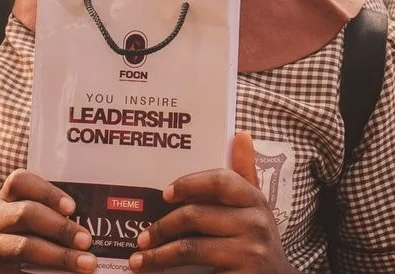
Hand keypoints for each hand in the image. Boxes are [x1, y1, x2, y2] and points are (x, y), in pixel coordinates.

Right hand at [0, 169, 95, 273]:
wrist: (11, 267)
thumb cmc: (37, 235)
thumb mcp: (43, 218)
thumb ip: (63, 214)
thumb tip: (101, 220)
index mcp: (10, 197)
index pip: (20, 181)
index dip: (47, 192)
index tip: (72, 207)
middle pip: (26, 213)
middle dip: (61, 227)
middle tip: (87, 241)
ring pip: (25, 247)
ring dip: (60, 255)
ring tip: (86, 263)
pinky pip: (21, 272)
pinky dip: (51, 272)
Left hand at [130, 133, 293, 272]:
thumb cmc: (256, 239)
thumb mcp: (254, 207)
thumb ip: (244, 174)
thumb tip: (240, 134)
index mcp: (255, 200)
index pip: (220, 180)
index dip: (189, 183)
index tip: (164, 194)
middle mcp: (255, 223)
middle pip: (196, 215)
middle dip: (163, 226)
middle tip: (142, 237)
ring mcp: (249, 252)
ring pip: (190, 247)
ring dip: (158, 255)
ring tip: (138, 259)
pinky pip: (195, 272)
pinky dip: (170, 272)